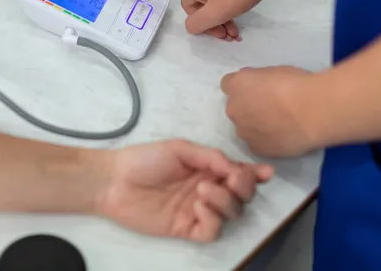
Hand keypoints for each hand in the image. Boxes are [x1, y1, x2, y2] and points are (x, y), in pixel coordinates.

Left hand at [98, 139, 272, 241]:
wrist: (115, 180)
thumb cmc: (145, 159)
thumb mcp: (179, 148)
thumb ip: (210, 157)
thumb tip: (237, 168)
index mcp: (207, 169)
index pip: (238, 174)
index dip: (255, 174)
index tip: (266, 172)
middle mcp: (208, 190)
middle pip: (242, 196)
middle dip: (244, 188)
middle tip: (231, 180)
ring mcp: (198, 210)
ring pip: (231, 214)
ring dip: (225, 201)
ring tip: (203, 190)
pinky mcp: (186, 228)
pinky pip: (211, 232)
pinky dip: (212, 220)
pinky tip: (198, 207)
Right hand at [106, 0, 284, 40]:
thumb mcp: (220, 11)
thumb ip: (200, 24)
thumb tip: (194, 24)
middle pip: (191, 3)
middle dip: (207, 21)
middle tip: (227, 35)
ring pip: (207, 0)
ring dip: (219, 17)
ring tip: (236, 31)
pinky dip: (225, 5)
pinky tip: (240, 15)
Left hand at [221, 66, 318, 156]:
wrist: (313, 112)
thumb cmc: (297, 84)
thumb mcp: (273, 70)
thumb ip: (257, 79)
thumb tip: (255, 84)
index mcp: (237, 85)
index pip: (228, 83)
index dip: (243, 86)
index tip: (256, 88)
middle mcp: (233, 109)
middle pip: (235, 107)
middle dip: (247, 107)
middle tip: (270, 108)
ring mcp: (243, 131)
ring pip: (244, 127)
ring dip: (255, 125)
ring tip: (278, 125)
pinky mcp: (256, 149)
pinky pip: (256, 143)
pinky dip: (265, 140)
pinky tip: (282, 137)